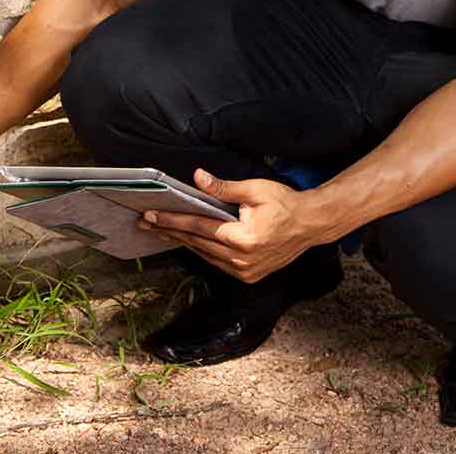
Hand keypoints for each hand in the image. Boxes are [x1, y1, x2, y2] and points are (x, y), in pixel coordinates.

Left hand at [140, 169, 323, 282]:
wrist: (310, 225)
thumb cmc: (285, 203)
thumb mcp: (255, 190)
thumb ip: (223, 188)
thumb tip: (198, 178)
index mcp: (243, 239)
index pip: (199, 227)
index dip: (173, 220)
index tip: (151, 216)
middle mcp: (242, 260)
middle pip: (196, 243)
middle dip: (170, 231)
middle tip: (145, 223)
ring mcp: (245, 272)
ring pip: (204, 255)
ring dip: (182, 241)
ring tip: (162, 230)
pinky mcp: (248, 276)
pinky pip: (216, 263)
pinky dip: (201, 251)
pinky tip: (188, 240)